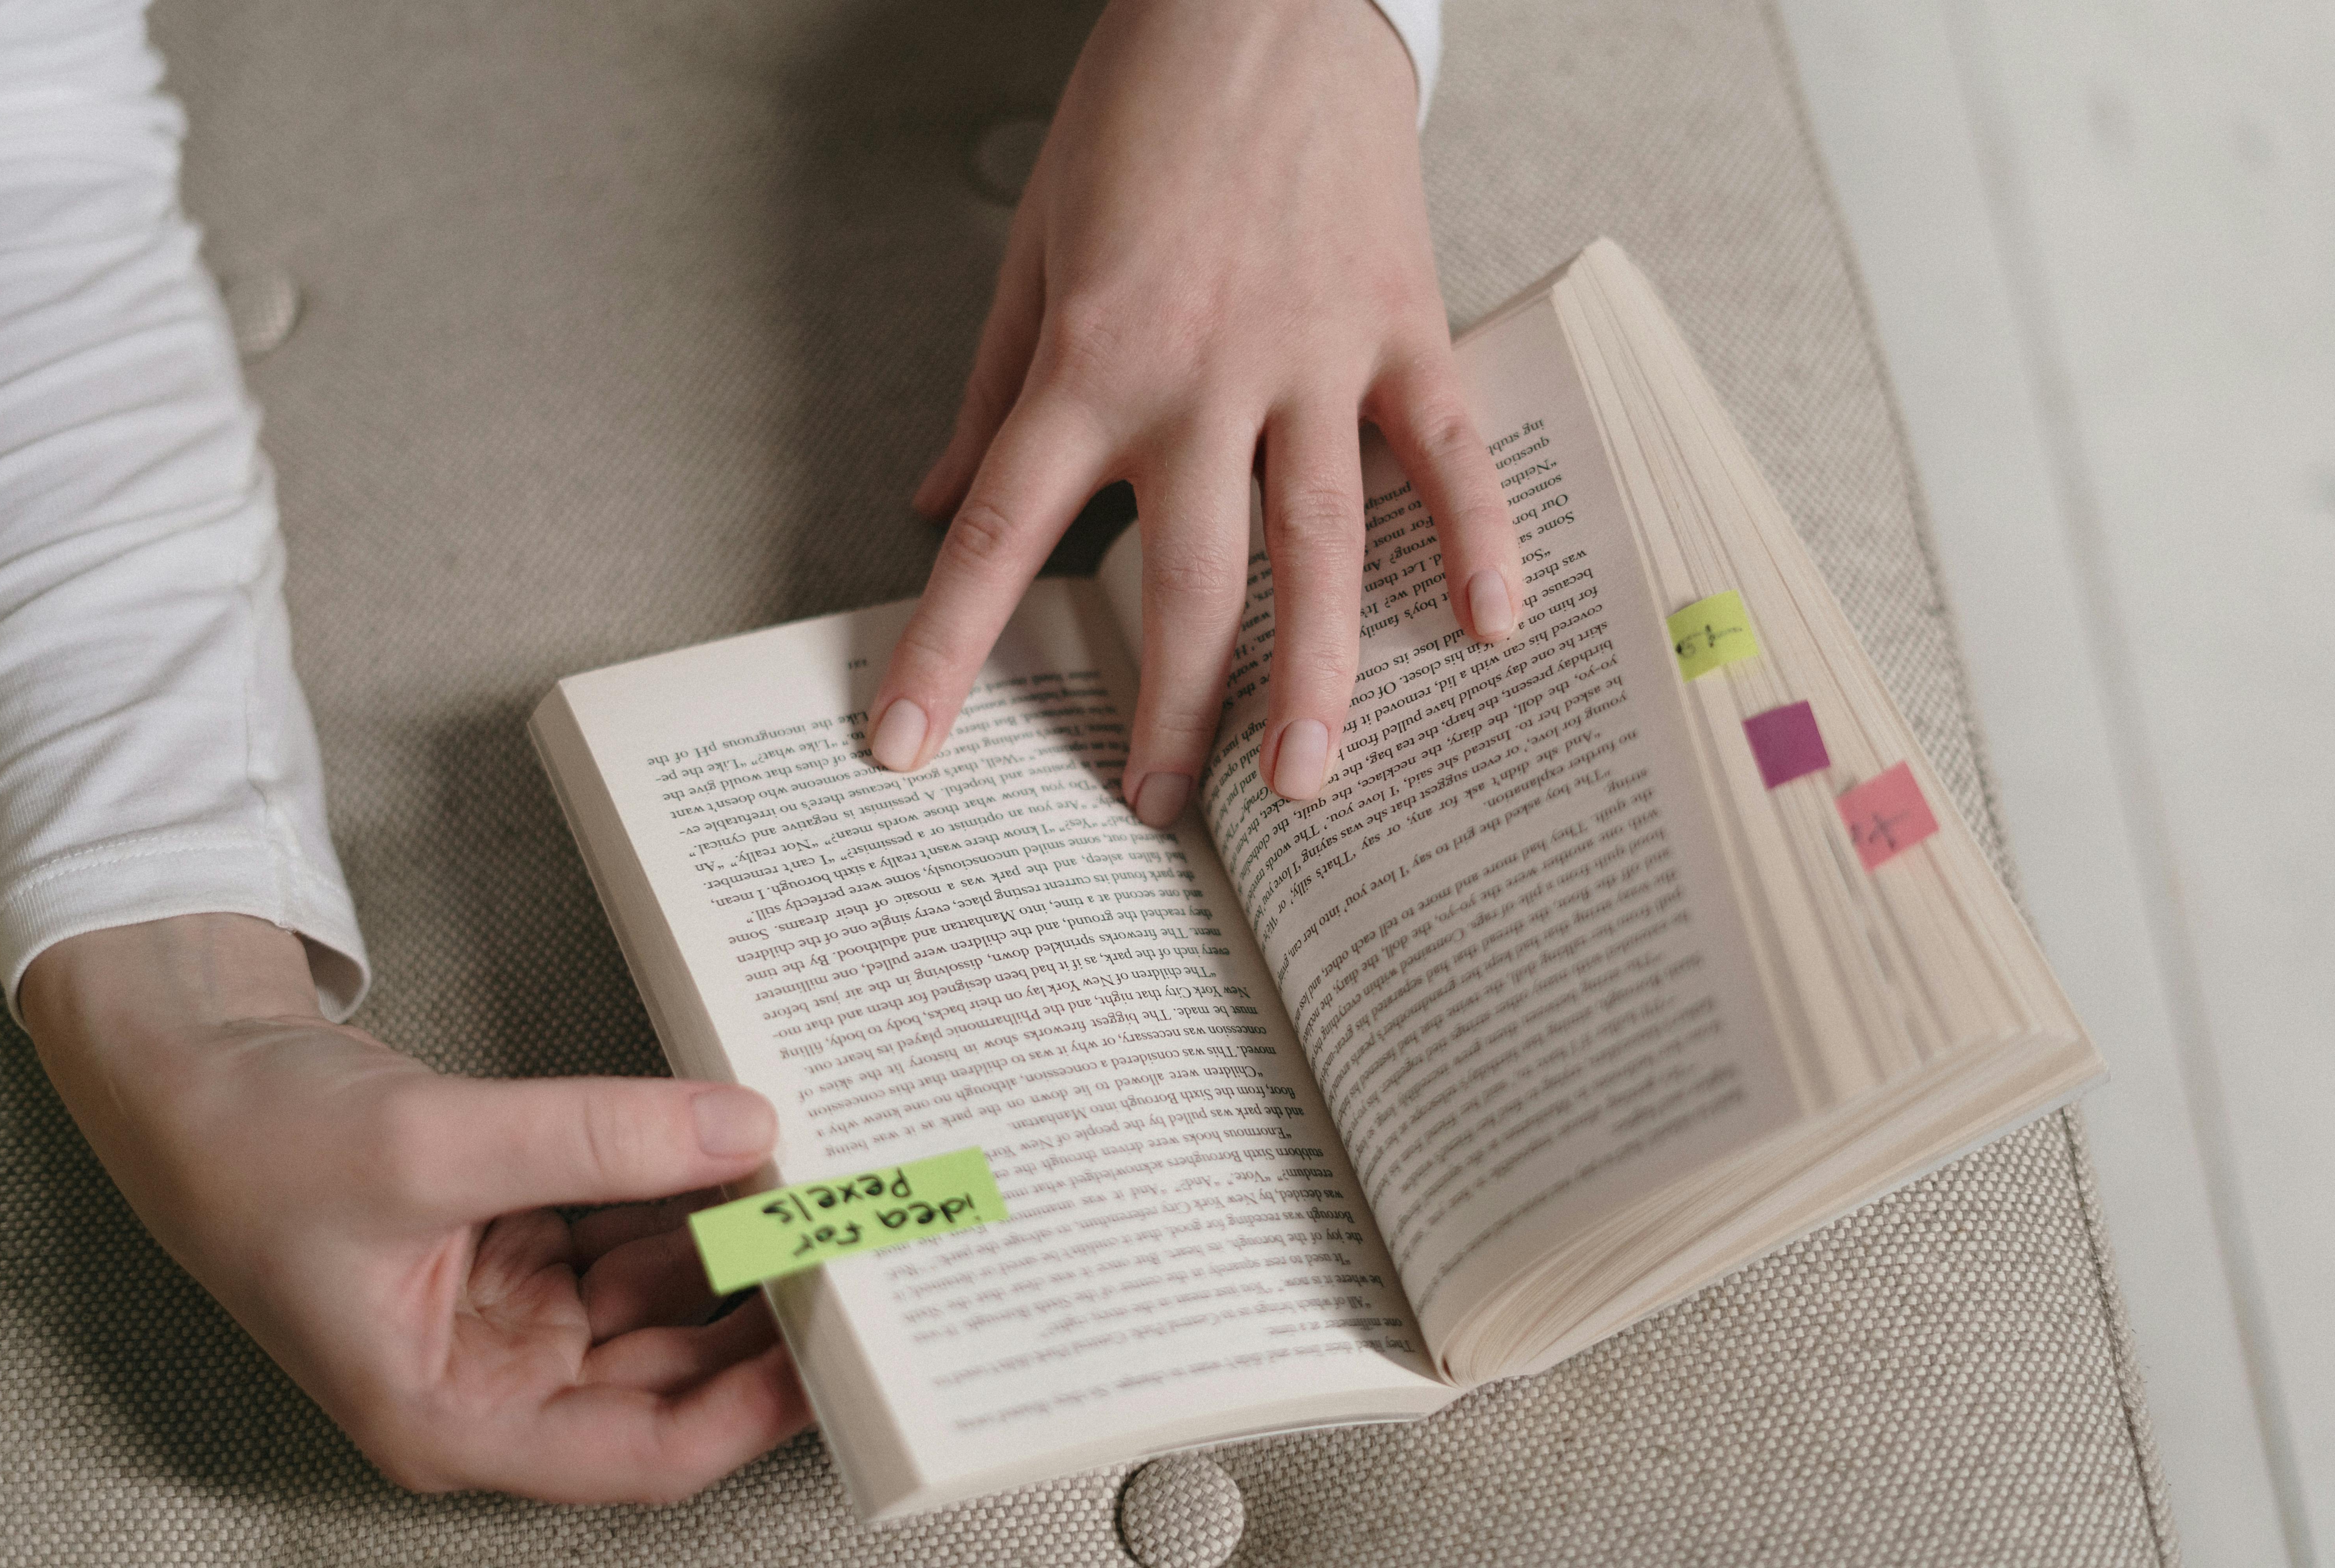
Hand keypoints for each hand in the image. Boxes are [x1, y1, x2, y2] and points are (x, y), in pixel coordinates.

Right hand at [24, 914, 808, 1503]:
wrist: (195, 1072)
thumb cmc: (261, 1146)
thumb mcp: (434, 1144)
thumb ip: (596, 1139)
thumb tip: (741, 1127)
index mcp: (455, 1418)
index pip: (643, 1450)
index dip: (751, 1409)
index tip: (837, 1353)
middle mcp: (494, 1382)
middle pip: (669, 1373)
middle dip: (760, 1309)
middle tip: (855, 1245)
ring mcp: (513, 1314)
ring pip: (660, 1295)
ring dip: (732, 1239)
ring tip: (821, 1188)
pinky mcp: (522, 1246)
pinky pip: (631, 1231)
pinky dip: (685, 1191)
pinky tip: (744, 1148)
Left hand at [870, 0, 1516, 823]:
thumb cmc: (1138, 117)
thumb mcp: (1032, 250)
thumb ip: (990, 391)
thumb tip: (934, 502)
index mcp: (1094, 361)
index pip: (1005, 534)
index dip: (949, 648)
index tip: (908, 747)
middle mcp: (1202, 378)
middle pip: (1183, 579)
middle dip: (1164, 708)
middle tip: (1155, 810)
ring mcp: (1315, 358)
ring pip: (1320, 545)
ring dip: (1314, 677)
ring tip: (1303, 784)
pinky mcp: (1402, 324)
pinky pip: (1447, 450)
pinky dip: (1475, 538)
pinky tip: (1490, 632)